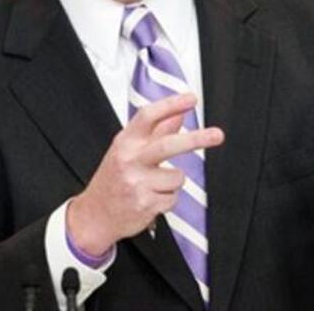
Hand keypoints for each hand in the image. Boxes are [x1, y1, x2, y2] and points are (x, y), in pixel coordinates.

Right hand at [67, 93, 224, 255]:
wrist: (95, 215)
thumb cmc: (114, 178)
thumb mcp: (128, 150)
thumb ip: (155, 132)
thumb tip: (179, 114)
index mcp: (125, 142)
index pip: (148, 116)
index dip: (171, 105)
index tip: (191, 98)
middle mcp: (129, 160)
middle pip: (167, 145)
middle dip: (196, 138)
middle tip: (218, 134)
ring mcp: (136, 183)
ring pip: (177, 177)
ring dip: (172, 183)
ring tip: (153, 186)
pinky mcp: (145, 204)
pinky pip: (174, 198)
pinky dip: (167, 200)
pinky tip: (150, 199)